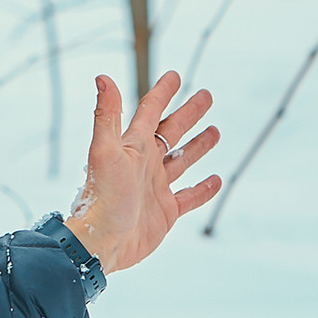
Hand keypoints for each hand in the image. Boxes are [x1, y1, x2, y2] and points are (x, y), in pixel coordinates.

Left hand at [62, 69, 220, 271]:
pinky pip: (189, 197)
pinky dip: (203, 189)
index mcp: (133, 146)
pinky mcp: (165, 212)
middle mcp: (145, 164)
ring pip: (182, 161)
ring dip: (198, 146)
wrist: (102, 242)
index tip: (175, 75)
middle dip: (188, 113)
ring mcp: (156, 188)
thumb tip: (102, 76)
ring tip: (215, 131)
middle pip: (171, 131)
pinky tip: (216, 179)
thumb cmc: (102, 196)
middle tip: (207, 95)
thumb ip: (107, 114)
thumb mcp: (106, 150)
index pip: (150, 112)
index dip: (163, 93)